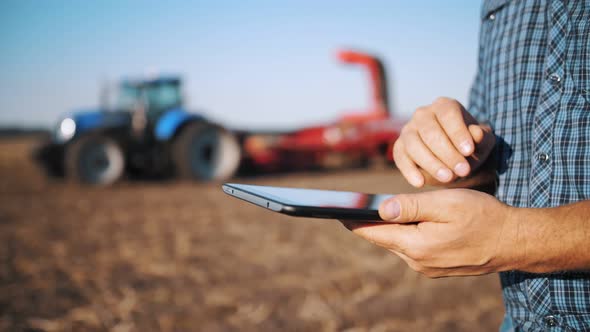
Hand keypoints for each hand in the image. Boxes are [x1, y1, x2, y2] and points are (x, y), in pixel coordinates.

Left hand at [341, 189, 520, 276]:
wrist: (513, 241)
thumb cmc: (482, 216)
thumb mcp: (446, 204)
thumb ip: (411, 206)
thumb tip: (380, 209)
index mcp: (416, 245)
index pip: (373, 232)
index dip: (353, 220)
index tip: (334, 211)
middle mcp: (417, 261)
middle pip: (384, 238)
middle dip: (368, 223)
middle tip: (350, 207)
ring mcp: (427, 267)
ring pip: (398, 243)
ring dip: (388, 228)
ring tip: (373, 212)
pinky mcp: (436, 267)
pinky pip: (412, 248)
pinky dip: (405, 235)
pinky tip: (404, 222)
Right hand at [394, 97, 495, 186]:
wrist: (455, 159)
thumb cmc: (469, 147)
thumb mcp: (482, 143)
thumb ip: (482, 138)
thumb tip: (477, 134)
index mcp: (444, 106)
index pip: (448, 114)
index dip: (458, 132)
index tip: (469, 151)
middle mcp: (423, 114)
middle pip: (430, 131)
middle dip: (447, 153)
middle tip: (463, 171)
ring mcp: (408, 130)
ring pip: (414, 144)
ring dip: (431, 163)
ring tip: (447, 178)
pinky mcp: (399, 147)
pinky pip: (400, 158)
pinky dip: (409, 171)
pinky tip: (420, 183)